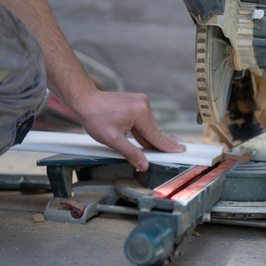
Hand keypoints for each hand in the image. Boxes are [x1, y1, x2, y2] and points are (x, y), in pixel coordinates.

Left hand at [69, 89, 185, 170]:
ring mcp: (141, 102)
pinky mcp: (136, 103)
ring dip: (153, 139)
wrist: (85, 100)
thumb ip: (130, 153)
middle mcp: (144, 105)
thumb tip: (143, 165)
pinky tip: (149, 141)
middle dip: (164, 143)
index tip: (180, 152)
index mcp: (140, 113)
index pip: (156, 136)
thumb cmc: (95, 117)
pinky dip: (146, 132)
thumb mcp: (112, 139)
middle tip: (181, 149)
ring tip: (165, 149)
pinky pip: (144, 122)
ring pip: (150, 127)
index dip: (167, 147)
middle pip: (156, 130)